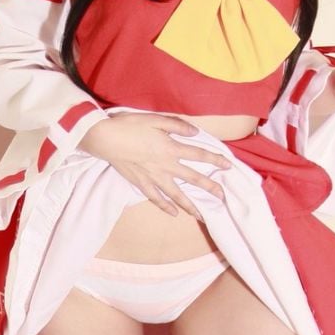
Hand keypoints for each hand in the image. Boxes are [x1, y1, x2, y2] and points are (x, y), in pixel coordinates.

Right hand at [81, 113, 232, 218]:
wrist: (106, 139)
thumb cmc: (130, 126)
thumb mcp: (155, 119)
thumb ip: (177, 126)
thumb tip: (195, 132)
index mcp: (171, 148)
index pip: (199, 154)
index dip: (215, 159)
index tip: (228, 166)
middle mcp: (165, 165)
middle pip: (192, 178)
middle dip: (209, 187)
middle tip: (221, 196)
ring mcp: (153, 177)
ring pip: (176, 194)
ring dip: (190, 205)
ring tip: (201, 215)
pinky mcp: (141, 183)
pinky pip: (156, 198)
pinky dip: (165, 206)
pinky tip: (174, 214)